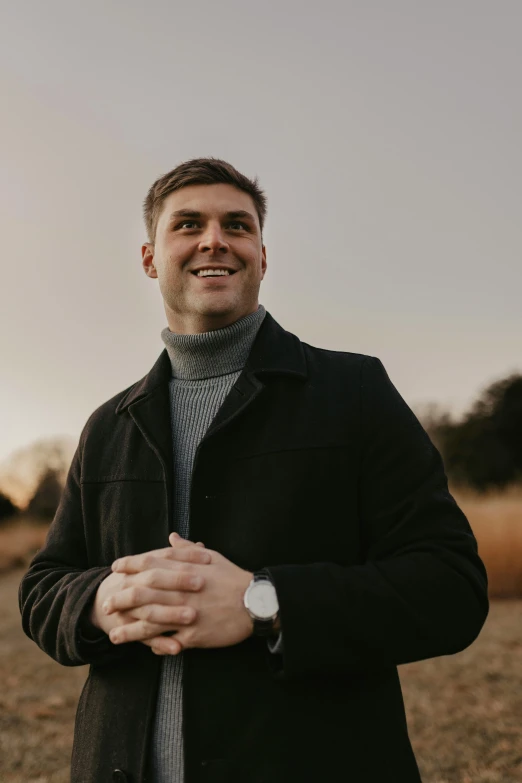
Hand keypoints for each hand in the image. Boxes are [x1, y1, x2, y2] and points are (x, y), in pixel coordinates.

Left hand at [108, 532, 254, 655]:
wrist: (256, 602)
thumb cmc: (233, 578)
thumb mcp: (212, 557)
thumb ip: (187, 550)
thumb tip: (171, 537)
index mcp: (185, 570)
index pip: (151, 564)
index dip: (130, 565)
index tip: (115, 568)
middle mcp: (181, 591)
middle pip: (144, 594)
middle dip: (122, 599)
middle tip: (107, 604)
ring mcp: (186, 614)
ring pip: (150, 622)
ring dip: (130, 629)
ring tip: (113, 635)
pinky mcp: (194, 634)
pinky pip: (169, 641)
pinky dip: (155, 645)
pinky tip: (144, 649)